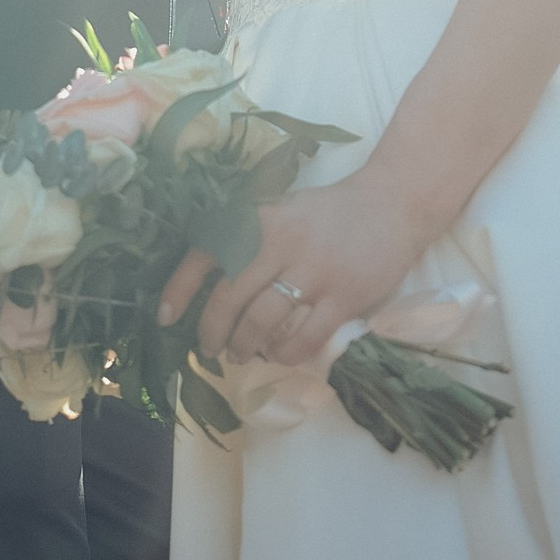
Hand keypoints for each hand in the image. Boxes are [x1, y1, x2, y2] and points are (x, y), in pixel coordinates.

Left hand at [156, 170, 431, 366]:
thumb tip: (213, 284)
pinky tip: (280, 356)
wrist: (393, 203)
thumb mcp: (284, 209)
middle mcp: (282, 241)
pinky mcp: (345, 295)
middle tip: (209, 348)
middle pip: (230, 296)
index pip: (208, 250)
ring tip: (242, 354)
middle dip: (211, 331)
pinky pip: (305, 338)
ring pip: (262, 321)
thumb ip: (251, 237)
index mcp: (262, 217)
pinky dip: (286, 354)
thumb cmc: (330, 212)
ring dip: (245, 346)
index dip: (180, 287)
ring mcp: (314, 269)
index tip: (165, 318)